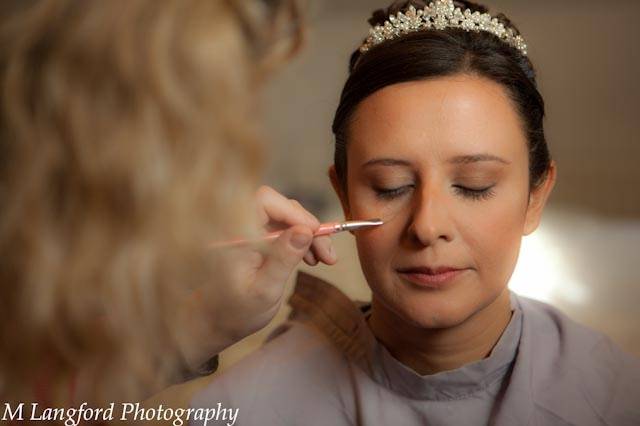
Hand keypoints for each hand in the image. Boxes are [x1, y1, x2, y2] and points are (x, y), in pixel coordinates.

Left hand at [177, 186, 336, 369]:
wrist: (220, 321)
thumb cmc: (237, 311)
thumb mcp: (265, 290)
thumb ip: (283, 259)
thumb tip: (305, 231)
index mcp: (235, 235)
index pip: (264, 201)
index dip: (292, 212)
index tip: (315, 233)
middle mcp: (242, 227)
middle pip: (281, 207)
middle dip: (308, 226)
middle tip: (328, 254)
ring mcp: (252, 231)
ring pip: (288, 218)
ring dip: (310, 235)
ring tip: (325, 259)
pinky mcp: (261, 238)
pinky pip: (287, 229)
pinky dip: (304, 240)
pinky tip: (312, 258)